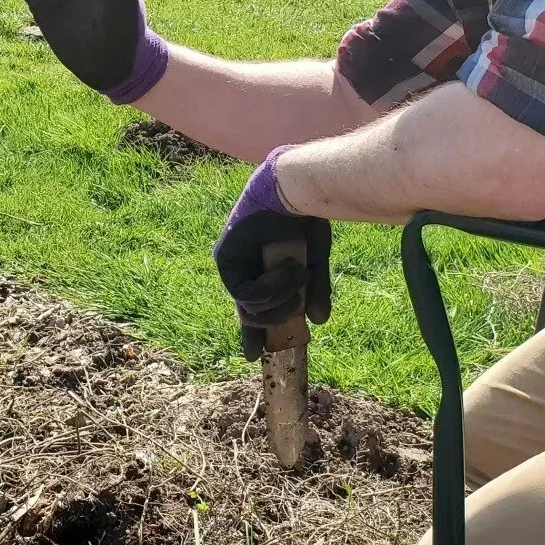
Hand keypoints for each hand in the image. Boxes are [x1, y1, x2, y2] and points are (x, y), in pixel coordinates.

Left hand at [213, 146, 333, 359]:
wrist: (295, 189)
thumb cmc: (305, 218)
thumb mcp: (314, 262)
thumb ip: (315, 290)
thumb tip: (319, 321)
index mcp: (261, 268)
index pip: (254, 306)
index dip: (254, 333)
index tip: (255, 355)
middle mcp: (242, 267)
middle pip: (245, 313)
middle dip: (265, 327)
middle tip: (289, 323)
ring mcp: (231, 264)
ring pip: (249, 308)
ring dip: (280, 300)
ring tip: (300, 276)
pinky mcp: (225, 259)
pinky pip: (246, 293)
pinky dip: (271, 289)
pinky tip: (292, 270)